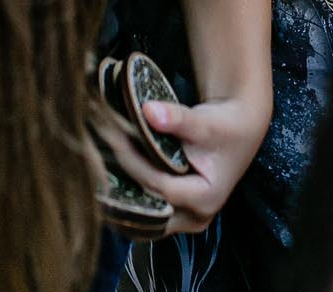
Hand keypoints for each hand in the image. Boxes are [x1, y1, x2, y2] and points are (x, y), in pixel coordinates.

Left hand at [111, 96, 269, 234]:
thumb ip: (177, 118)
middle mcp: (195, 218)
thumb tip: (147, 110)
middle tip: (95, 162)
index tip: (114, 141)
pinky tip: (108, 182)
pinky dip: (129, 200)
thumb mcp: (204, 121)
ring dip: (121, 197)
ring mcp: (185, 221)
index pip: (161, 186)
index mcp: (206, 198)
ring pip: (145, 218)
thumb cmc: (223, 126)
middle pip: (150, 209)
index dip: (135, 165)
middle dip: (122, 186)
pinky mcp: (176, 216)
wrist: (237, 132)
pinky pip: (147, 215)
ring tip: (96, 173)